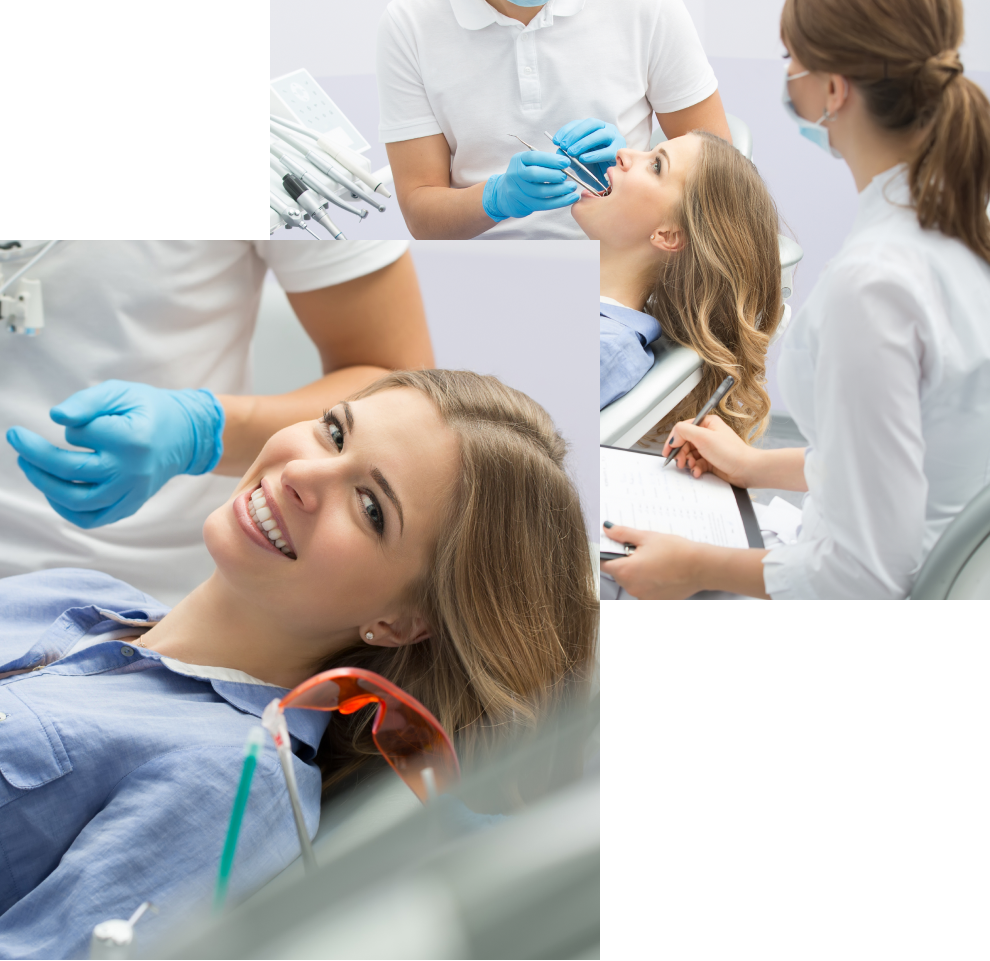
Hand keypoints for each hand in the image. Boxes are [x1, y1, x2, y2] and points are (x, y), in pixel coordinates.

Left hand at [6, 380, 224, 528]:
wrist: (185, 436)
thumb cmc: (149, 410)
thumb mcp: (121, 393)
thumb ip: (87, 402)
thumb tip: (56, 417)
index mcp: (132, 440)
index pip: (80, 435)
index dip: (74, 424)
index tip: (83, 418)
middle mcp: (132, 471)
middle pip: (69, 470)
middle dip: (33, 453)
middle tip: (15, 437)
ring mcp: (131, 492)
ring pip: (75, 500)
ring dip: (43, 483)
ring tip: (28, 465)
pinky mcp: (130, 505)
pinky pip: (91, 518)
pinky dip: (65, 509)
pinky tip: (53, 490)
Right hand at [482, 150, 580, 220]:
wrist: (505, 195)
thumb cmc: (523, 175)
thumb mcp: (528, 163)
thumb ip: (543, 161)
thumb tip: (565, 162)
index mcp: (518, 160)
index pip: (534, 158)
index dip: (551, 160)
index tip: (566, 162)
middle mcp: (515, 175)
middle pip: (535, 175)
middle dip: (553, 175)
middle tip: (566, 176)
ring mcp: (518, 191)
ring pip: (541, 191)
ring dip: (559, 190)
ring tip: (572, 187)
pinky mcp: (525, 204)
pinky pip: (544, 204)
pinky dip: (559, 201)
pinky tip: (570, 198)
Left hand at [552, 118, 625, 188]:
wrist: (610, 183)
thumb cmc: (594, 170)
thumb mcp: (578, 163)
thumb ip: (569, 156)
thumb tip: (559, 151)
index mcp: (596, 129)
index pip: (580, 123)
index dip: (567, 130)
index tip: (556, 141)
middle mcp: (607, 129)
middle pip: (591, 124)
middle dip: (575, 134)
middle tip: (564, 146)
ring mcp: (616, 139)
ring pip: (600, 134)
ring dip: (583, 142)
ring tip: (572, 152)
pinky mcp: (621, 152)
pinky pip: (608, 151)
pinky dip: (594, 154)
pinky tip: (583, 159)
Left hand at [601, 523, 705, 598]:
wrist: (701, 567)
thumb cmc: (677, 552)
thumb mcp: (647, 537)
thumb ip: (623, 534)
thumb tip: (608, 529)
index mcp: (626, 571)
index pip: (603, 563)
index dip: (605, 553)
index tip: (611, 546)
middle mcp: (632, 587)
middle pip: (617, 572)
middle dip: (624, 561)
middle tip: (639, 549)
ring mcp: (643, 596)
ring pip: (631, 581)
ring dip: (636, 571)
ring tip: (653, 559)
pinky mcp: (654, 600)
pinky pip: (644, 588)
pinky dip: (648, 580)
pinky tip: (660, 570)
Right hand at [662, 415, 757, 487]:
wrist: (746, 469)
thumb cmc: (731, 452)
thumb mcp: (703, 437)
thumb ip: (683, 431)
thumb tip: (672, 437)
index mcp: (706, 423)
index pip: (683, 429)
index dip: (674, 440)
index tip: (668, 451)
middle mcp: (707, 434)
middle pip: (684, 443)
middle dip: (681, 454)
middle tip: (680, 462)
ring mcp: (709, 448)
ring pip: (689, 455)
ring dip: (688, 462)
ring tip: (691, 467)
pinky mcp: (710, 460)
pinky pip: (696, 464)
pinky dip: (695, 469)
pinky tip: (698, 472)